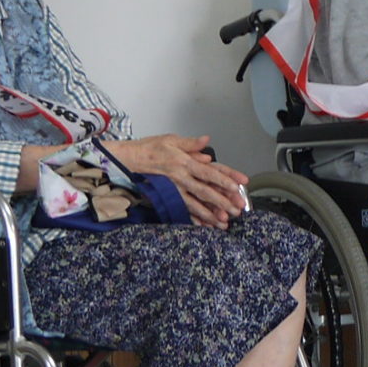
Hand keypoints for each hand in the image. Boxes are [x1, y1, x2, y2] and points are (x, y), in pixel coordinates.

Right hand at [110, 133, 249, 228]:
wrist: (128, 160)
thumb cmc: (150, 148)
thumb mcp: (171, 140)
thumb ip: (191, 143)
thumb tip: (206, 141)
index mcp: (185, 162)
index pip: (209, 172)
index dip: (225, 179)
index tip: (238, 185)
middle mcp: (181, 178)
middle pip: (205, 191)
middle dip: (223, 201)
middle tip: (238, 209)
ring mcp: (173, 190)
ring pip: (195, 204)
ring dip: (210, 214)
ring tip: (224, 222)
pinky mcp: (167, 197)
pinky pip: (181, 210)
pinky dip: (193, 219)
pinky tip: (204, 226)